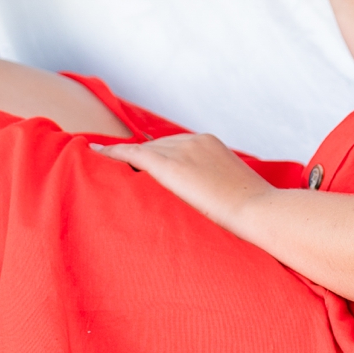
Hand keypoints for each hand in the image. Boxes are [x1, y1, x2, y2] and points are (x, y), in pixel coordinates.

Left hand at [95, 131, 272, 234]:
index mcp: (211, 144)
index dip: (157, 156)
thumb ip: (215, 188)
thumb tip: (209, 203)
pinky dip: (113, 153)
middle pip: (157, 146)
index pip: (175, 146)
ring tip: (105, 164)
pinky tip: (96, 153)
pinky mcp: (170, 164)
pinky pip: (134, 155)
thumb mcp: (233, 192)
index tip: (143, 164)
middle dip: (140, 158)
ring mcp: (182, 150)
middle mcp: (195, 141)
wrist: (257, 211)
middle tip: (121, 170)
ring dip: (127, 159)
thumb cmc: (252, 212)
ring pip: (145, 151)